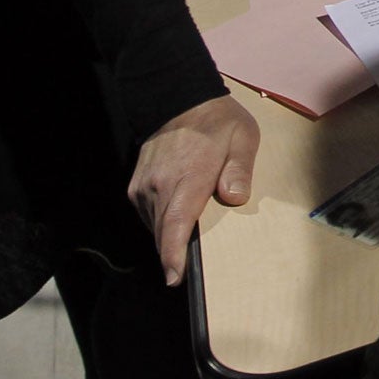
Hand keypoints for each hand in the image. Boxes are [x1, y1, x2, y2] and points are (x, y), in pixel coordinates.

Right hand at [128, 96, 258, 285]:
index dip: (173, 253)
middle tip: (190, 270)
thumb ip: (240, 169)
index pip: (176, 222)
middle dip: (174, 254)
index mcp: (187, 176)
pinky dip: (162, 223)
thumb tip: (234, 197)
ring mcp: (143, 186)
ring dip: (170, 236)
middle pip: (163, 232)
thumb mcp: (243, 137)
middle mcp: (159, 185)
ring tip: (189, 239)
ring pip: (155, 226)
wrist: (179, 100)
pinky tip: (178, 218)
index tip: (174, 277)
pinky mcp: (136, 187)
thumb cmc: (218, 122)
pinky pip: (149, 215)